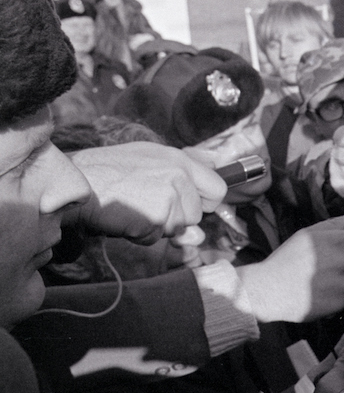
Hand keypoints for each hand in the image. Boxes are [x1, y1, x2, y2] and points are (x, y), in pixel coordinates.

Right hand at [65, 142, 226, 242]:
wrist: (75, 182)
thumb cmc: (109, 169)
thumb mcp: (149, 154)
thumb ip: (186, 161)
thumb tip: (217, 163)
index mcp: (180, 159)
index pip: (218, 188)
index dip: (205, 202)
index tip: (191, 205)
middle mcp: (179, 176)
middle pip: (196, 215)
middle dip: (176, 217)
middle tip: (148, 204)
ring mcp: (168, 197)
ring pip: (177, 228)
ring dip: (156, 226)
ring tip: (134, 208)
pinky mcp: (154, 218)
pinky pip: (156, 237)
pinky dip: (141, 235)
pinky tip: (125, 218)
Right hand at [239, 212, 343, 322]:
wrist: (267, 290)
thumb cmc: (287, 260)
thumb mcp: (307, 235)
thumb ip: (334, 225)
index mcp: (334, 241)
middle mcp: (341, 262)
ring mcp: (340, 284)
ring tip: (324, 280)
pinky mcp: (338, 303)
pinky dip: (336, 297)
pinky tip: (319, 294)